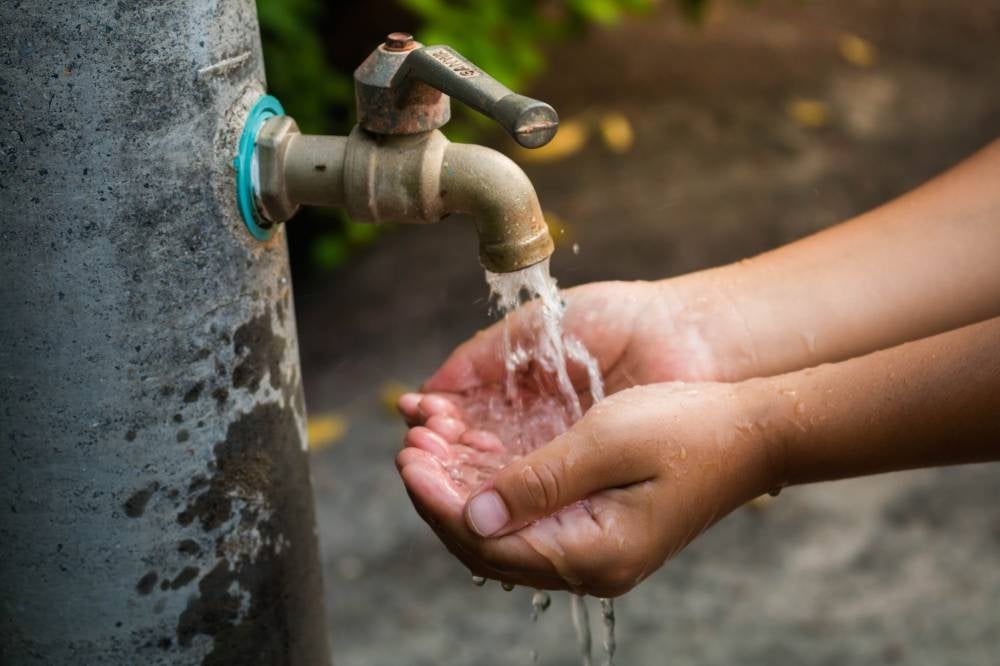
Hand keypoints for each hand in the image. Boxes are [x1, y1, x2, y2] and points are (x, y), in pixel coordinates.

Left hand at [397, 381, 779, 596]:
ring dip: (463, 492)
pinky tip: (474, 456)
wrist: (752, 435)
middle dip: (442, 497)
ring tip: (431, 446)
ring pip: (505, 533)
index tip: (408, 460)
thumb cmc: (688, 429)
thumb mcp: (607, 442)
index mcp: (593, 554)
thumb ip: (539, 482)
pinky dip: (495, 491)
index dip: (438, 503)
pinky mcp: (598, 530)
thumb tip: (472, 516)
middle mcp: (590, 566)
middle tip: (410, 448)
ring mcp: (594, 552)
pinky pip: (530, 520)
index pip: (489, 543)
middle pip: (489, 546)